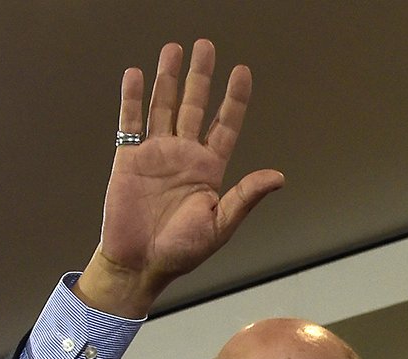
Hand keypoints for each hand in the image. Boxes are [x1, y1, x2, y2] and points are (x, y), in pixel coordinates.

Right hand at [78, 39, 283, 317]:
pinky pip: (130, 122)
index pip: (225, 126)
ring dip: (168, 78)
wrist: (140, 264)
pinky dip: (132, 98)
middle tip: (206, 46)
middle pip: (195, 106)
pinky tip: (136, 75)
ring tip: (174, 49)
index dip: (234, 99)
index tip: (242, 71)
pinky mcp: (129, 159)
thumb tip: (278, 177)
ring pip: (164, 107)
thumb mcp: (220, 226)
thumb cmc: (181, 252)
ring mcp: (156, 155)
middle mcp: (184, 157)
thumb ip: (246, 197)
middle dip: (201, 77)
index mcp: (209, 171)